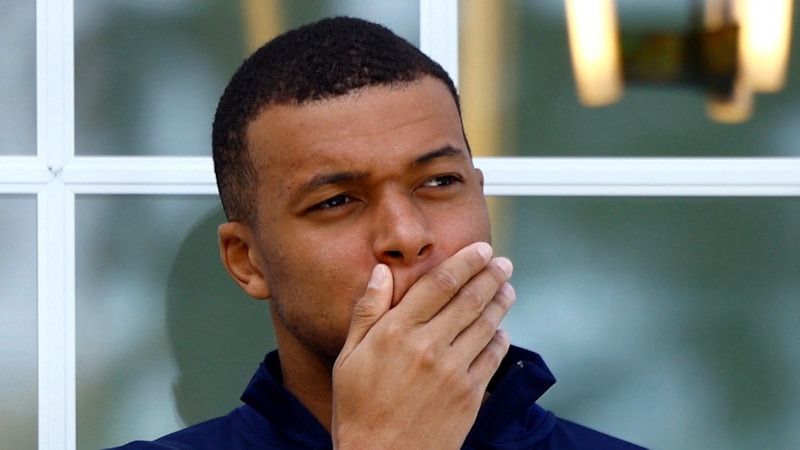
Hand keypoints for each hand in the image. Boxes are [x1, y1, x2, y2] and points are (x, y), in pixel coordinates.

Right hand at [331, 242, 514, 448]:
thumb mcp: (348, 357)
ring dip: (501, 302)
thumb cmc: (358, 408)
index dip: (465, 262)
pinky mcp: (470, 396)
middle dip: (491, 275)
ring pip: (486, 325)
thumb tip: (383, 272)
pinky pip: (492, 359)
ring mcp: (453, 372)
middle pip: (470, 299)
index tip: (480, 249)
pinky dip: (501, 340)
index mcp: (397, 332)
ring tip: (508, 288)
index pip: (440, 284)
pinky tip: (502, 331)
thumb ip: (367, 311)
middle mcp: (429, 346)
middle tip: (503, 262)